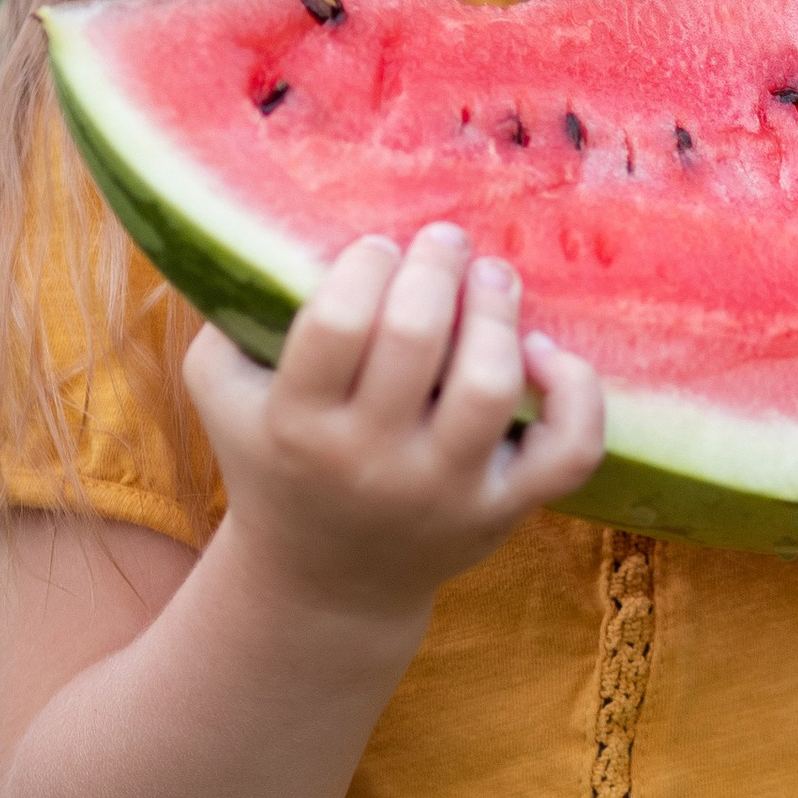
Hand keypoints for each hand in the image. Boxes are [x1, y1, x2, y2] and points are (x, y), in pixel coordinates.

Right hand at [183, 223, 606, 626]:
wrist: (323, 578)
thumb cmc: (276, 457)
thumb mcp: (224, 390)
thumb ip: (234, 310)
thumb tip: (279, 219)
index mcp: (297, 425)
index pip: (339, 321)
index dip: (367, 264)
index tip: (379, 247)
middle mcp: (371, 462)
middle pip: (417, 337)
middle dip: (436, 266)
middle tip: (444, 241)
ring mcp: (445, 491)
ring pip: (492, 384)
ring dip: (498, 310)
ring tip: (491, 277)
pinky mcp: (504, 509)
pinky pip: (569, 448)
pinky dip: (574, 391)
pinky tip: (543, 353)